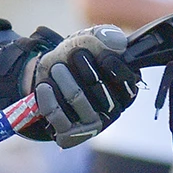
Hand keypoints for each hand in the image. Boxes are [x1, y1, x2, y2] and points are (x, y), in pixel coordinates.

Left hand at [29, 24, 138, 147]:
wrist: (47, 80)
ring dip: (62, 77)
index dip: (106, 60)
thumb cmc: (75, 61)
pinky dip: (48, 97)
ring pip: (76, 97)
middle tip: (70, 54)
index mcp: (127, 89)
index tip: (91, 49)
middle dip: (80, 64)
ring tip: (56, 68)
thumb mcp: (90, 41)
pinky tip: (45, 86)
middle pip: (97, 84)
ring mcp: (93, 125)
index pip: (125, 78)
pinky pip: (58, 115)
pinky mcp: (71, 135)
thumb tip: (117, 43)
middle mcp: (114, 110)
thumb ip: (106, 36)